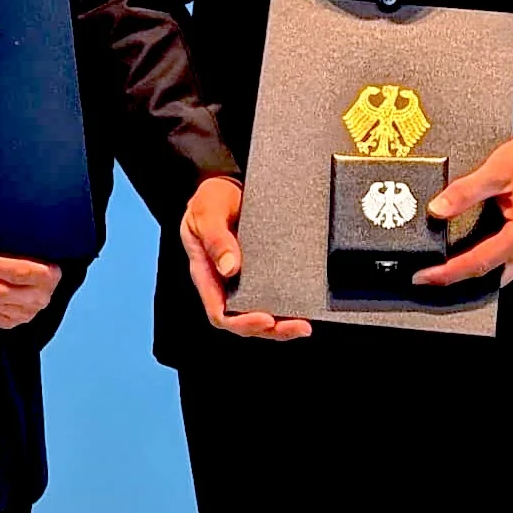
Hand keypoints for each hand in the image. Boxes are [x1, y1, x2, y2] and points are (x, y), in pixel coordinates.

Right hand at [178, 174, 310, 340]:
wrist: (225, 182)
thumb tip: (230, 268)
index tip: (266, 318)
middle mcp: (226, 283)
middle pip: (244, 320)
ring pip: (262, 312)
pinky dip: (289, 302)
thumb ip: (215, 239)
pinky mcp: (263, 269)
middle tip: (298, 327)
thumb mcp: (207, 213)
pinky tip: (306, 304)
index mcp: (207, 275)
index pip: (220, 313)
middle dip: (271, 329)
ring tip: (305, 325)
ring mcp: (245, 278)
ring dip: (283, 323)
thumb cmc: (210, 199)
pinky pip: (274, 292)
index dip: (242, 322)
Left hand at [414, 127, 512, 289]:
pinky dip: (484, 263)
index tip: (425, 276)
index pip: (480, 262)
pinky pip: (506, 263)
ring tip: (442, 266)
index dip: (449, 272)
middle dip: (457, 279)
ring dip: (471, 273)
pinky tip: (467, 256)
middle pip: (488, 275)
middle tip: (427, 275)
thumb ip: (465, 191)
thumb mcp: (498, 170)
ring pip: (498, 273)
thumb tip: (437, 209)